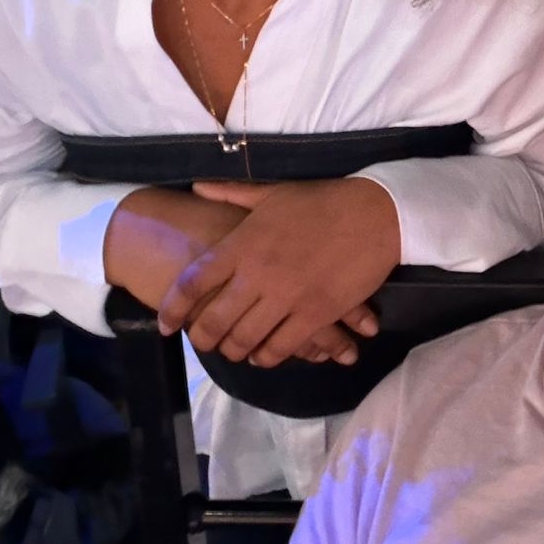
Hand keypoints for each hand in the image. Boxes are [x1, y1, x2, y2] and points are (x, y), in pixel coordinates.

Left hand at [157, 177, 400, 367]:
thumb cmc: (323, 201)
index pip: (193, 282)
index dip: (173, 308)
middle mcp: (258, 273)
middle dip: (202, 338)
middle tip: (202, 342)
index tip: (166, 323)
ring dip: (234, 350)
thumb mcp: (274, 193)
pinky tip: (263, 355)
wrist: (376, 213)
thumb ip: (231, 194)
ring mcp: (287, 297)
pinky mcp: (316, 314)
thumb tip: (196, 187)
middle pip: (214, 320)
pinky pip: (281, 347)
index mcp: (244, 242)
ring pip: (245, 339)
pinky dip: (266, 356)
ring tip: (233, 350)